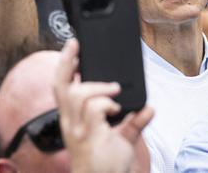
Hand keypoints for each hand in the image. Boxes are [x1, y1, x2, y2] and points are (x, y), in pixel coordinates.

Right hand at [54, 40, 154, 172]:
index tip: (72, 48)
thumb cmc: (107, 167)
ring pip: (78, 93)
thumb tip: (147, 108)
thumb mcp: (120, 140)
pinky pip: (94, 108)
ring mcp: (77, 129)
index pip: (60, 87)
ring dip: (98, 87)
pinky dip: (107, 103)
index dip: (63, 66)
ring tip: (114, 91)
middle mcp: (70, 123)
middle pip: (60, 85)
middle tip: (75, 46)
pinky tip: (115, 109)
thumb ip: (133, 122)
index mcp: (71, 120)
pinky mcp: (88, 135)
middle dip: (66, 61)